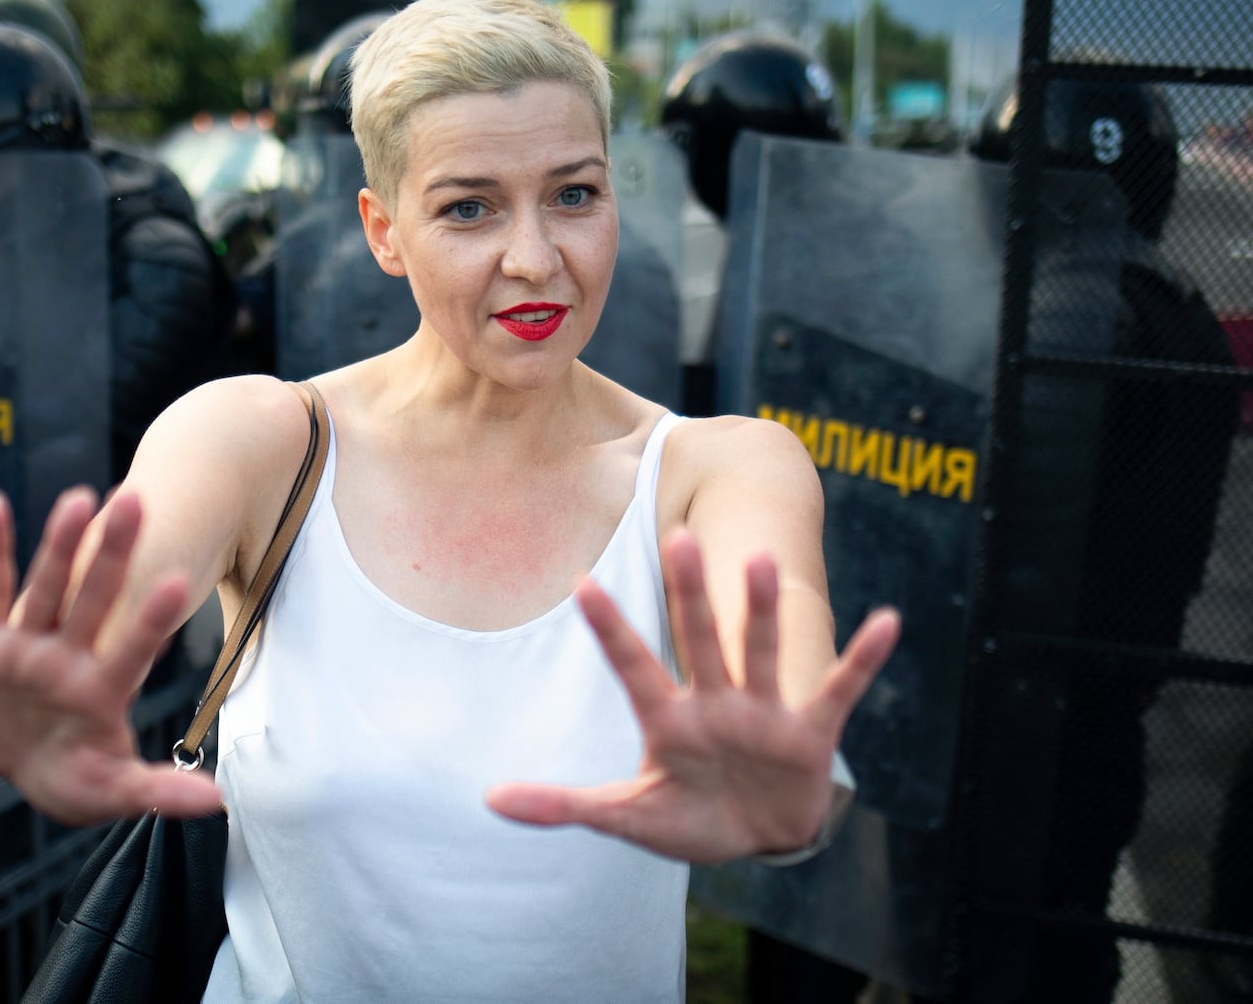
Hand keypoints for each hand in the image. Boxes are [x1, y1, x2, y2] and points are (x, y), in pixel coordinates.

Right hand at [0, 488, 222, 824]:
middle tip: (135, 501)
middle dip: (113, 554)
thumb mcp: (112, 791)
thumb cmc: (72, 776)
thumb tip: (217, 803)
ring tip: (79, 498)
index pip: (133, 649)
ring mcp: (29, 644)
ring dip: (60, 543)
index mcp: (102, 689)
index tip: (179, 583)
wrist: (19, 765)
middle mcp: (68, 657)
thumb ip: (157, 792)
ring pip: (48, 585)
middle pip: (94, 598)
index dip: (151, 620)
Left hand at [486, 527, 897, 862]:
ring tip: (763, 558)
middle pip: (699, 640)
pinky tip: (886, 622)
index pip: (632, 666)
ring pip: (762, 651)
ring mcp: (764, 713)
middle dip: (689, 594)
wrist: (757, 838)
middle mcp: (715, 703)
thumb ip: (564, 805)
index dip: (608, 629)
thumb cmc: (688, 818)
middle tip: (678, 538)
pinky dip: (861, 659)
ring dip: (764, 611)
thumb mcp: (625, 817)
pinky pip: (838, 689)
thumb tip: (488, 799)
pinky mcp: (810, 733)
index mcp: (668, 720)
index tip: (579, 583)